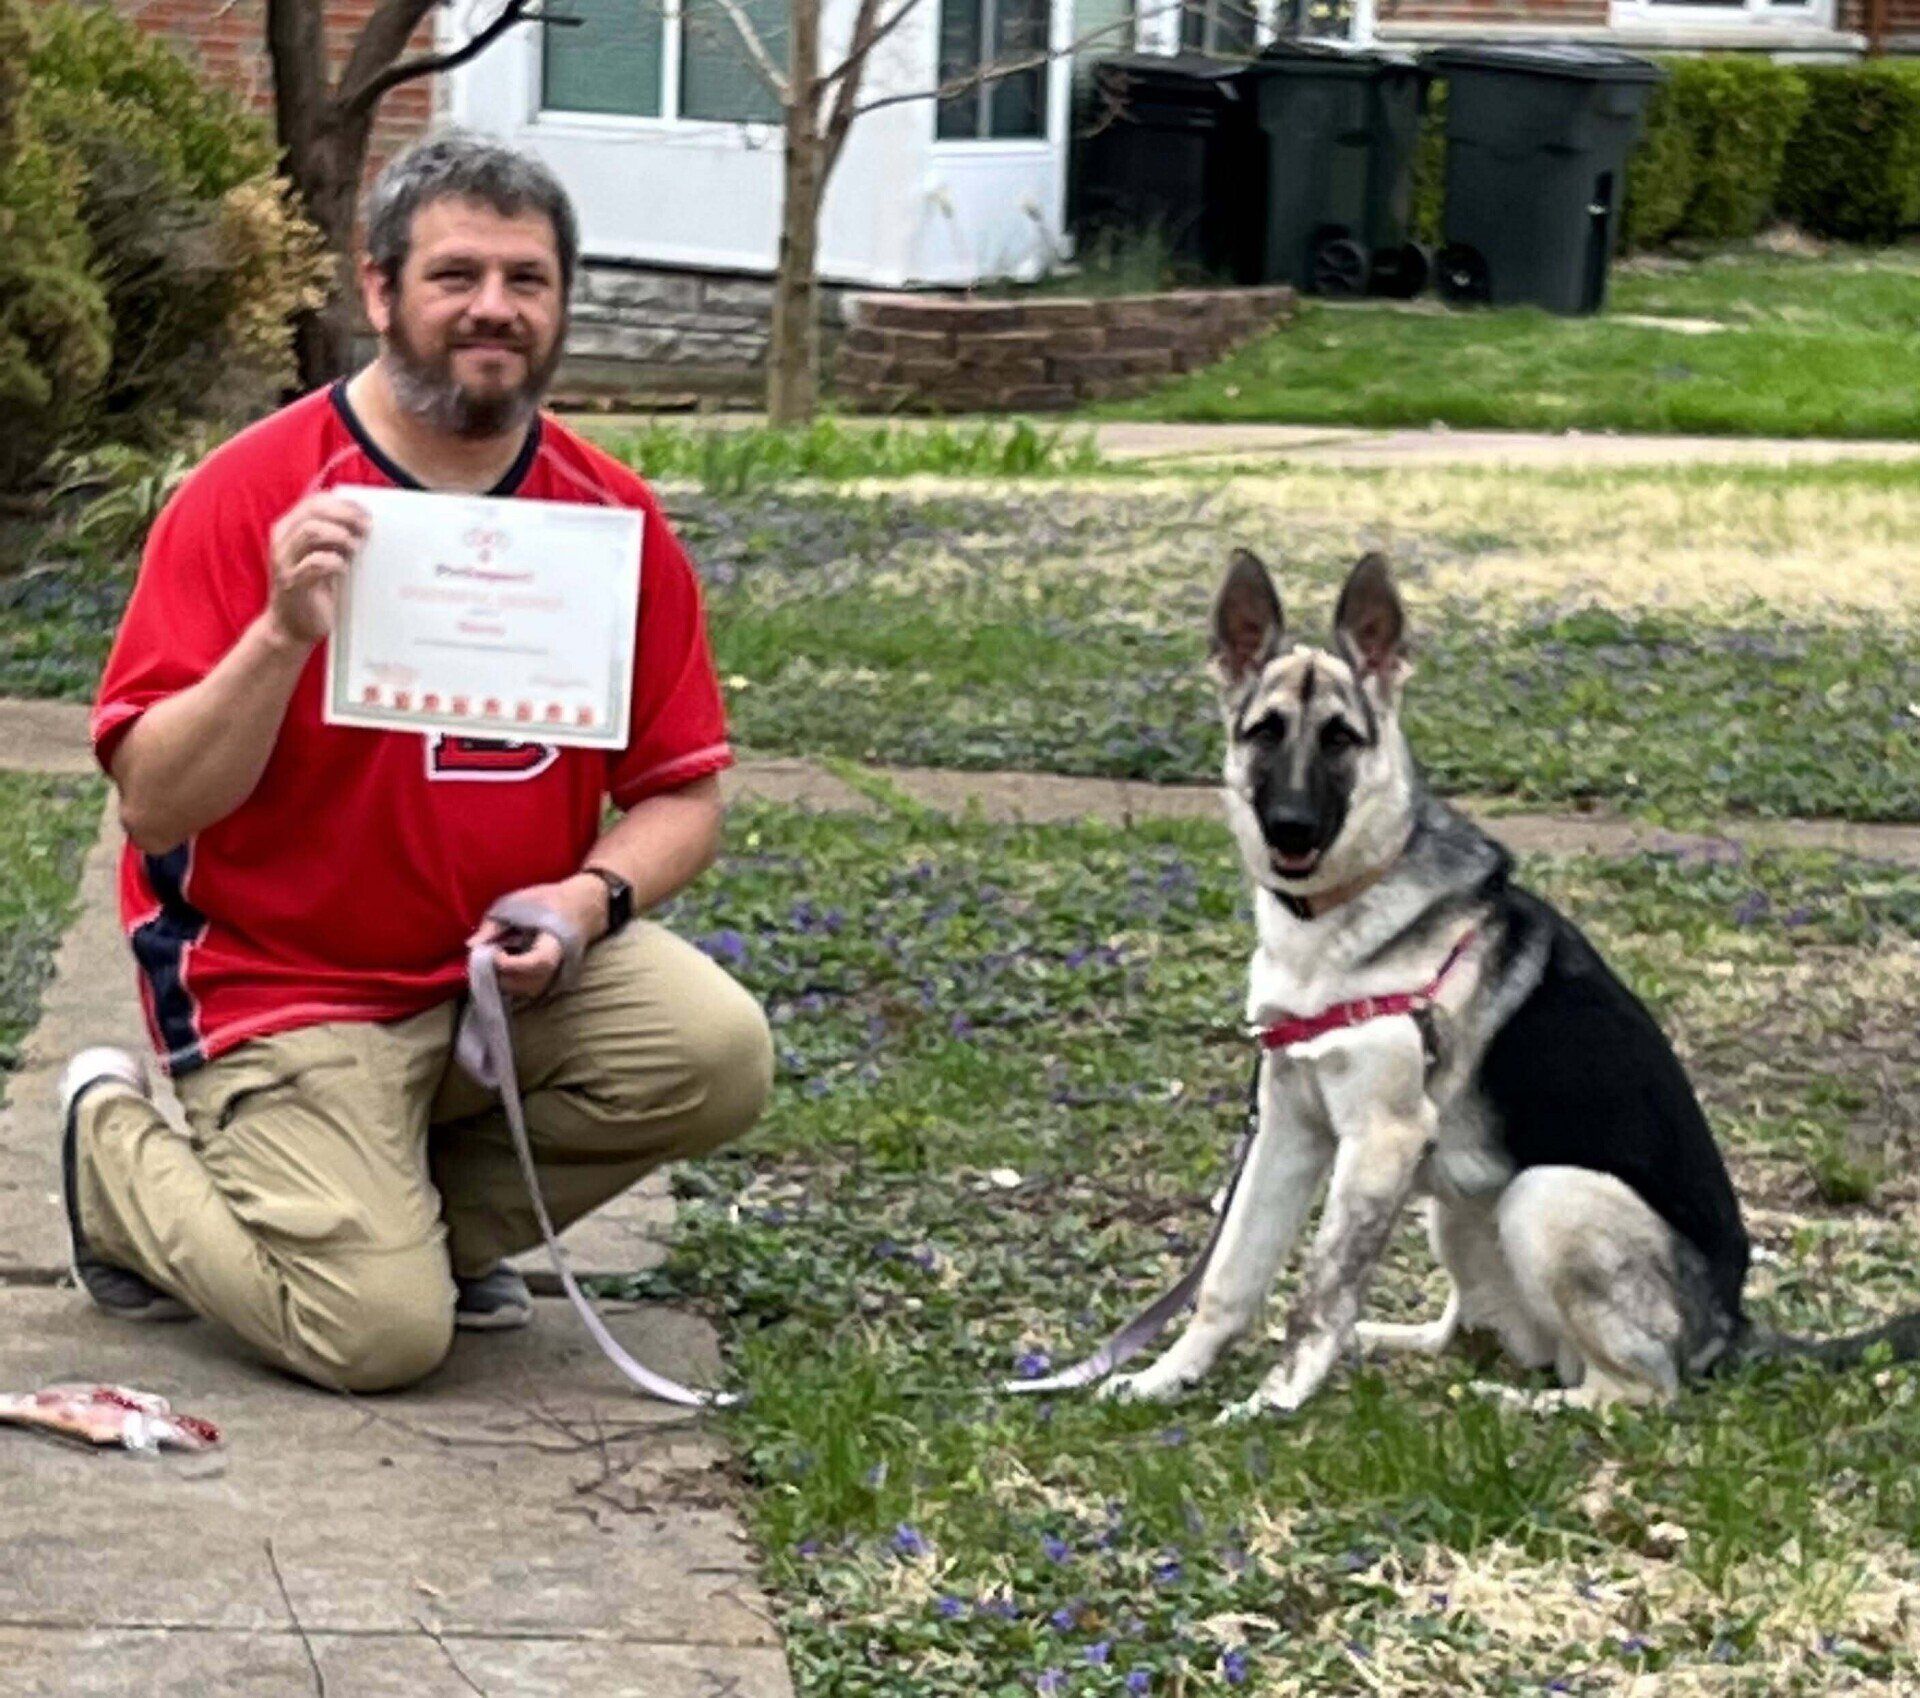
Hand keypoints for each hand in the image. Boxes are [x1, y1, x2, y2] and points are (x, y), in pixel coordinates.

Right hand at [264, 494, 369, 648]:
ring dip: (340, 537)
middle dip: (345, 515)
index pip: (314, 502)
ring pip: (311, 532)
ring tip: (356, 548)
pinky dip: (335, 562)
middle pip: (312, 511)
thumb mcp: (325, 557)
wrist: (291, 626)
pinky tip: (345, 569)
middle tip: (366, 528)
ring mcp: (284, 561)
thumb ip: (335, 539)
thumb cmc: (314, 590)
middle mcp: (282, 540)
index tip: (366, 512)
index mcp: (289, 529)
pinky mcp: (291, 582)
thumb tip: (365, 522)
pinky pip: (314, 563)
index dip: (342, 503)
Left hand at [467, 873, 608, 999]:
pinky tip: (506, 965)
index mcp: (556, 940)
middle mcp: (561, 963)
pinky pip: (531, 989)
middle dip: (502, 975)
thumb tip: (471, 946)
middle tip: (487, 958)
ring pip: (528, 990)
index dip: (511, 964)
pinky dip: (514, 982)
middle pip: (530, 983)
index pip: (537, 963)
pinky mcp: (553, 978)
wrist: (583, 905)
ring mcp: (559, 973)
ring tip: (496, 960)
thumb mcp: (518, 903)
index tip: (494, 952)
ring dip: (506, 981)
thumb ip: (494, 925)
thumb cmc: (550, 900)